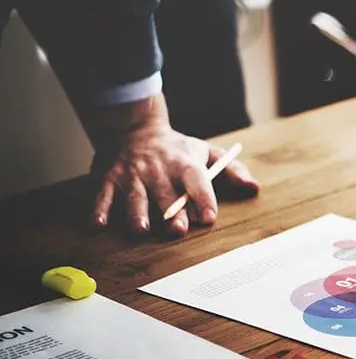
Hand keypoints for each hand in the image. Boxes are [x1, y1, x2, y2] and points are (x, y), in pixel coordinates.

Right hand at [88, 94, 258, 236]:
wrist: (134, 128)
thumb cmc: (177, 149)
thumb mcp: (206, 152)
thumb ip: (231, 170)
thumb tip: (253, 187)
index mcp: (184, 164)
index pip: (197, 180)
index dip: (204, 197)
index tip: (209, 215)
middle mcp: (158, 170)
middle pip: (166, 195)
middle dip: (172, 213)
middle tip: (177, 230)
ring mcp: (132, 175)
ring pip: (134, 197)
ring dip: (137, 213)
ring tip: (140, 229)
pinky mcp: (109, 179)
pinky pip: (103, 196)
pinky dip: (99, 209)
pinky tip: (98, 224)